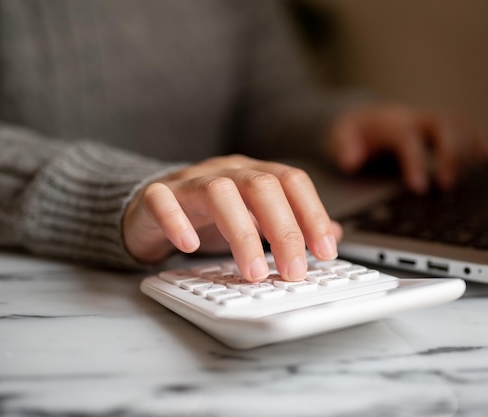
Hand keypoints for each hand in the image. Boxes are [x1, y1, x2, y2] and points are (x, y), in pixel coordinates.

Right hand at [123, 155, 341, 281]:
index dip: (313, 214)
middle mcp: (226, 171)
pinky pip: (164, 201)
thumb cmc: (209, 217)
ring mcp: (190, 181)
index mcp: (254, 174)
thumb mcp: (256, 219)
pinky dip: (177, 221)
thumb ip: (293, 224)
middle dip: (284, 230)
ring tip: (254, 272)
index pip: (292, 182)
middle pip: (261, 186)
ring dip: (242, 233)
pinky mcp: (156, 196)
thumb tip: (335, 234)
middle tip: (295, 270)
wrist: (152, 211)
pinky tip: (189, 246)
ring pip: (218, 192)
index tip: (325, 251)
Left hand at [327, 103, 487, 192]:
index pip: (408, 138)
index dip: (416, 162)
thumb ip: (342, 146)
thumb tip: (349, 160)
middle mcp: (416, 118)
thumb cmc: (353, 130)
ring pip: (458, 126)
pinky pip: (464, 129)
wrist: (363, 115)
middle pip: (444, 126)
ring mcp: (430, 122)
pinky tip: (481, 160)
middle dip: (450, 154)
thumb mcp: (339, 136)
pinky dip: (475, 142)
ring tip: (468, 176)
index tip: (419, 187)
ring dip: (467, 148)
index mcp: (392, 122)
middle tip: (447, 184)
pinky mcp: (440, 129)